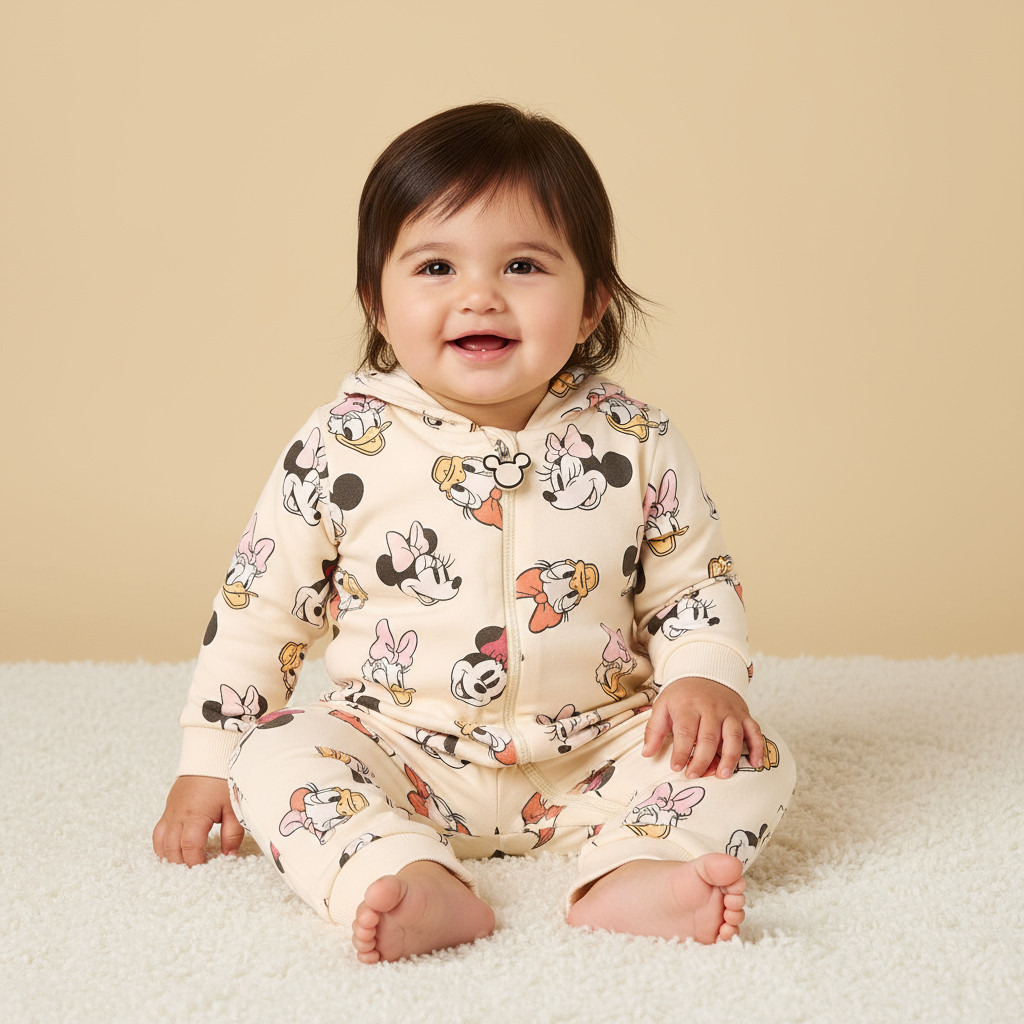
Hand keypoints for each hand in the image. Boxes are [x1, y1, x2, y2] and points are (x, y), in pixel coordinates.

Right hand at [152, 775, 243, 866]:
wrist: (210, 755)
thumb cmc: (224, 779)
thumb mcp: (234, 806)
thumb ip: (233, 834)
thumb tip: (229, 856)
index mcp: (195, 816)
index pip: (189, 848)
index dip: (195, 862)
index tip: (204, 871)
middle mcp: (177, 815)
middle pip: (172, 849)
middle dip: (182, 863)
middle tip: (194, 872)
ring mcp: (170, 811)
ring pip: (161, 842)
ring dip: (169, 856)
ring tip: (182, 865)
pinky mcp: (169, 806)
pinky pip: (159, 831)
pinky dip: (162, 845)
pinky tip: (172, 851)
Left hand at [642, 676, 763, 778]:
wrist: (705, 672)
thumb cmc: (682, 695)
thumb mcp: (662, 706)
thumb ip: (654, 730)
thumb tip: (647, 754)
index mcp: (688, 706)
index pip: (685, 732)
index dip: (681, 752)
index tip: (675, 767)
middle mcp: (711, 709)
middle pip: (710, 737)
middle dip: (702, 759)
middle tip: (694, 775)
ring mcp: (730, 712)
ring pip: (734, 736)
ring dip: (730, 757)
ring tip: (723, 775)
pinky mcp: (744, 714)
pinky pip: (754, 731)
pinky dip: (758, 747)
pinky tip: (756, 763)